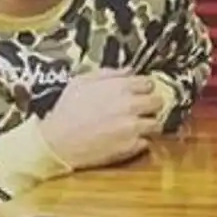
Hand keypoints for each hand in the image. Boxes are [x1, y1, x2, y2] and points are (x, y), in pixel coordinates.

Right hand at [40, 69, 165, 168]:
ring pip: (156, 123)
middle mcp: (131, 106)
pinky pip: (147, 142)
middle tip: (141, 109)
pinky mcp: (131, 146)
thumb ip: (109, 73)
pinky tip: (126, 139)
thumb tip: (129, 70)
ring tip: (134, 126)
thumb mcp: (82, 82)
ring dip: (148, 124)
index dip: (144, 88)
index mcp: (121, 87)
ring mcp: (133, 127)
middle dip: (150, 105)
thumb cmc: (67, 111)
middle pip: (158, 102)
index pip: (150, 83)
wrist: (58, 142)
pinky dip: (140, 141)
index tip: (139, 93)